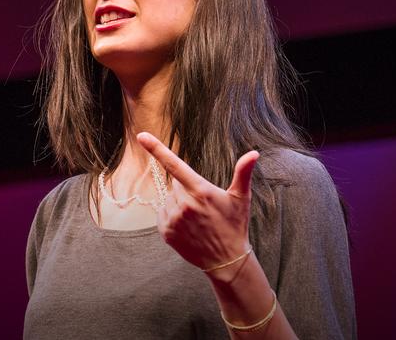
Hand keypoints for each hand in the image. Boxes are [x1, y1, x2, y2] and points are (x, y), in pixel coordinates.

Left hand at [135, 132, 258, 272]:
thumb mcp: (241, 198)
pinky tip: (188, 227)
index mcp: (201, 191)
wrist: (226, 260)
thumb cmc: (235, 225)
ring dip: (179, 204)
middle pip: (175, 185)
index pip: (175, 165)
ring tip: (197, 219)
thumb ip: (243, 173)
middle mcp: (184, 204)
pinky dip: (172, 216)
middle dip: (186, 190)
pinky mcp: (166, 232)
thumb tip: (254, 153)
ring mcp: (173, 219)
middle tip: (204, 206)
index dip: (157, 149)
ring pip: (169, 200)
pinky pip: (163, 214)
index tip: (141, 136)